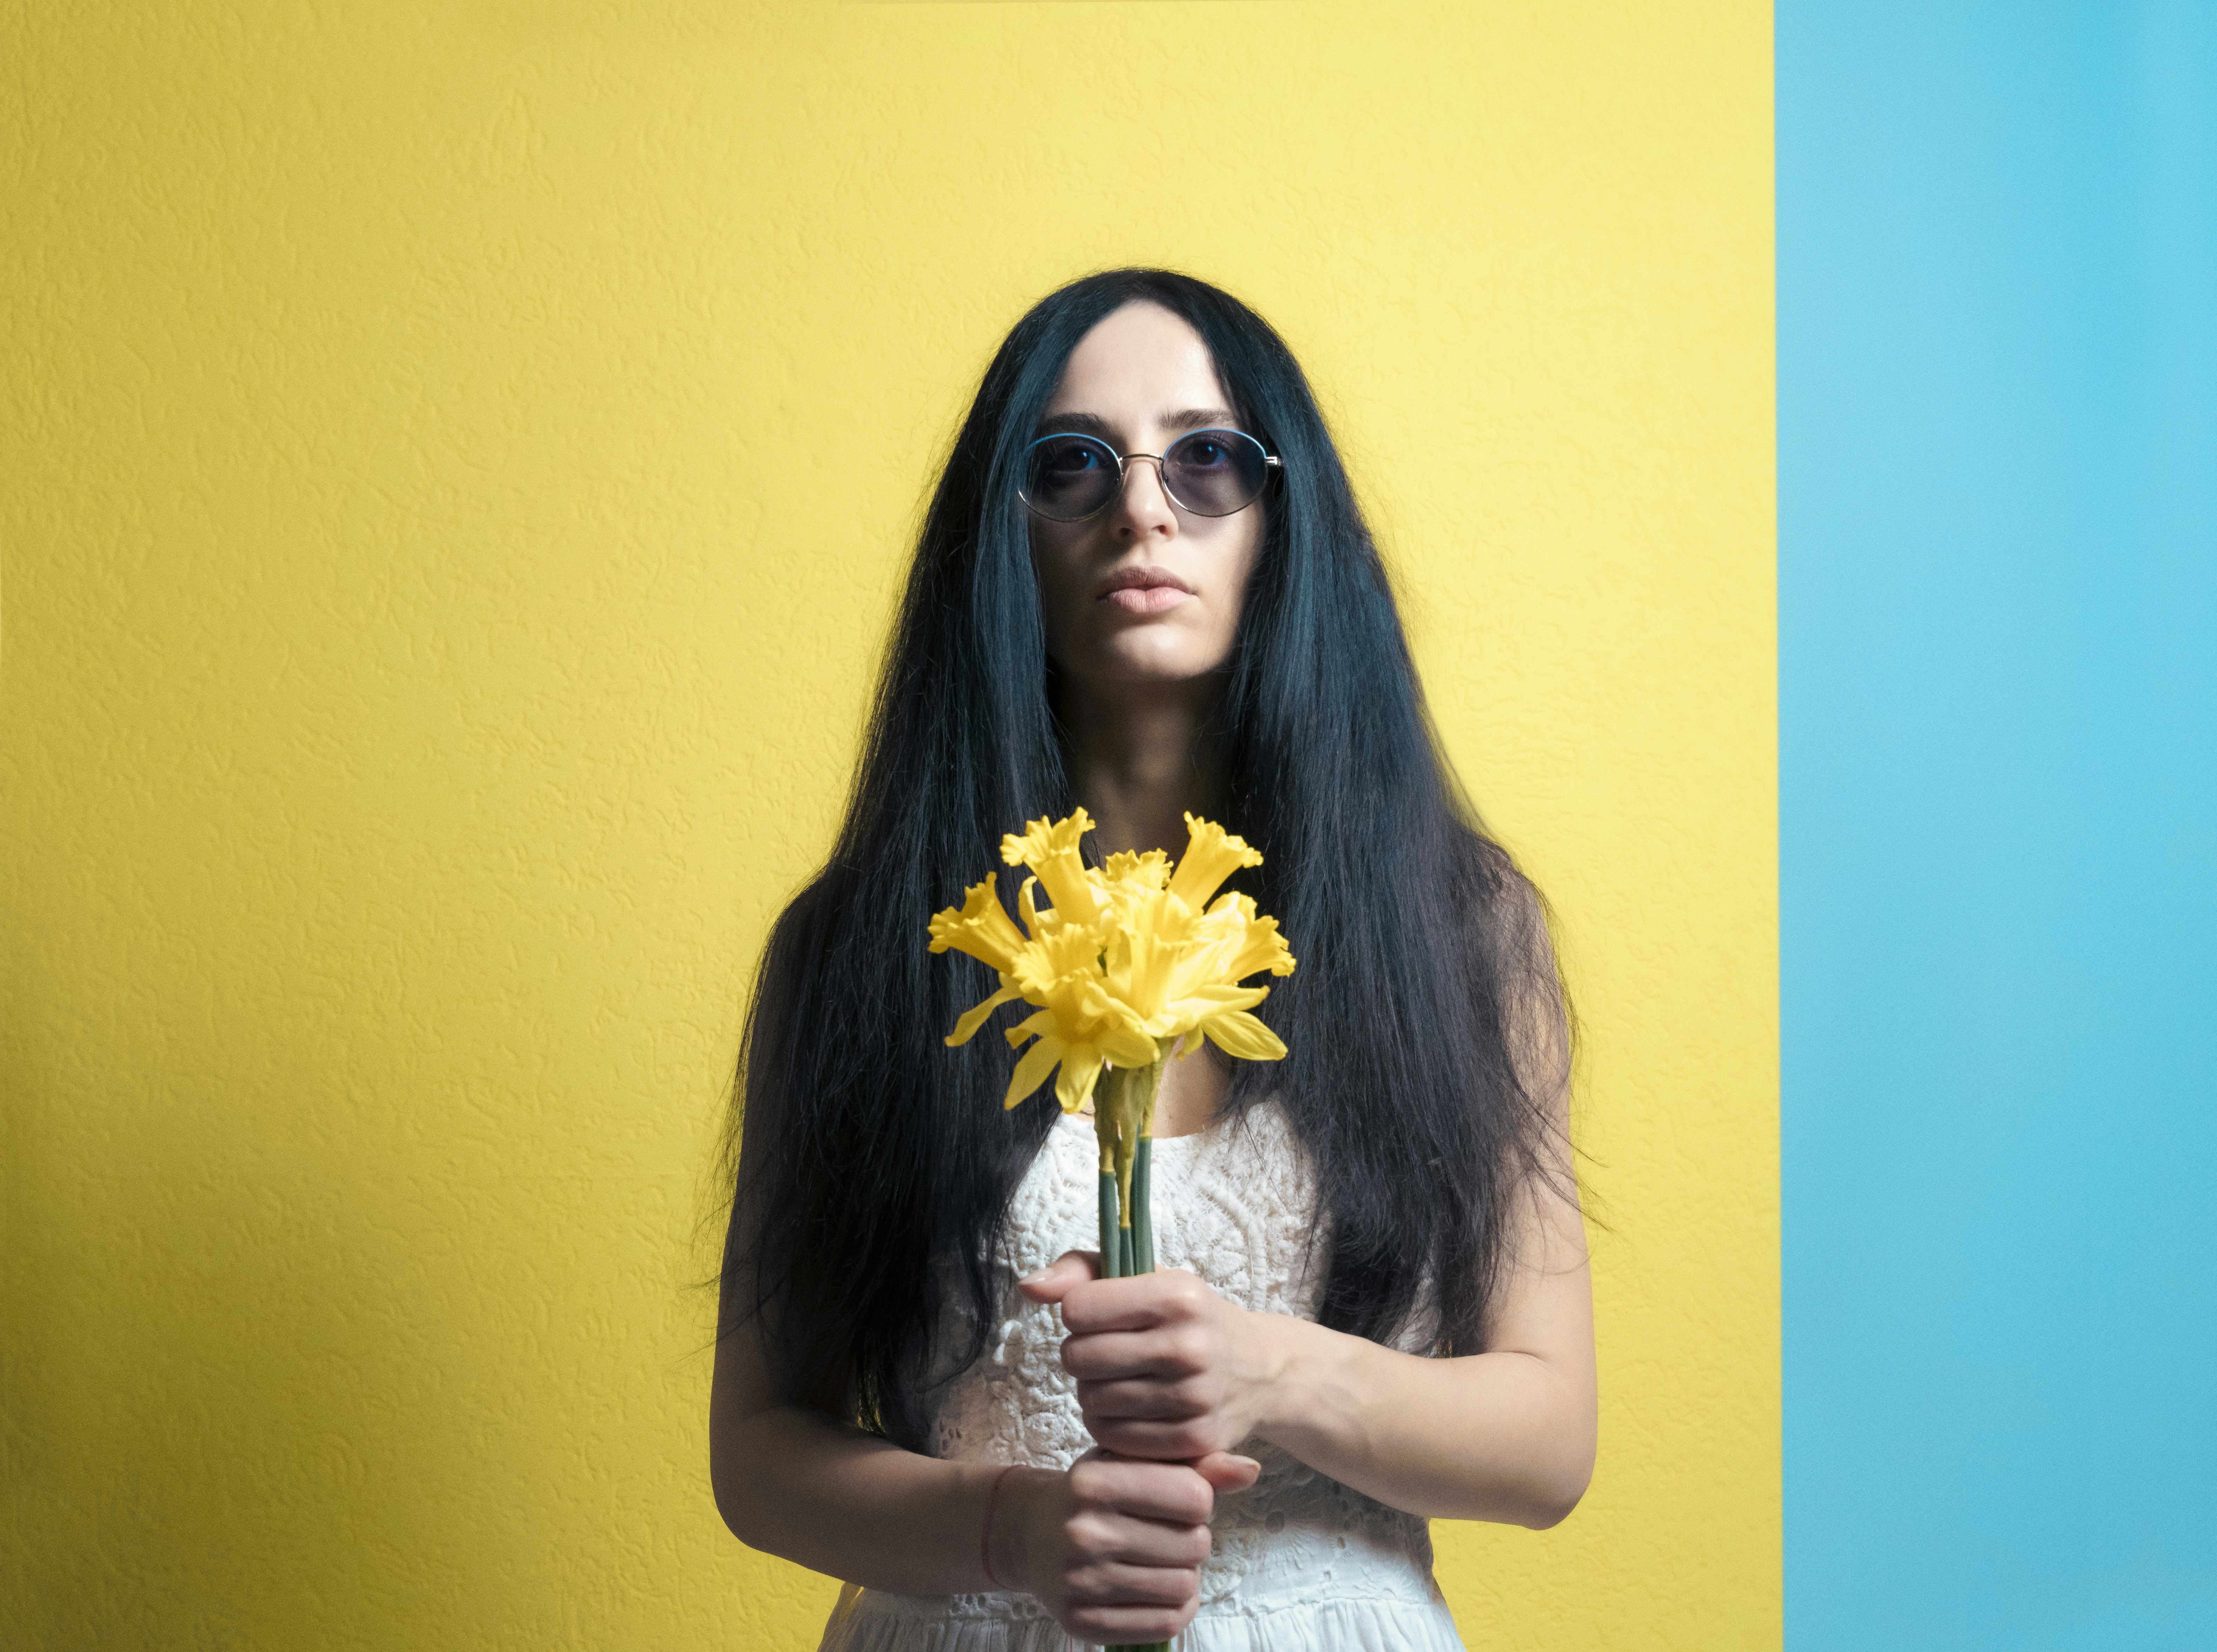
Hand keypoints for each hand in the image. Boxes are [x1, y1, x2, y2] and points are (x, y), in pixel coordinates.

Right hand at [991, 1448, 1258, 1643]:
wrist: (1028, 1533)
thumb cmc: (1094, 1493)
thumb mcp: (1133, 1464)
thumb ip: (1195, 1466)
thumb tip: (1250, 1469)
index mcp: (1095, 1482)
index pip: (1195, 1496)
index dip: (1199, 1499)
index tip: (1178, 1499)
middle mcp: (1084, 1531)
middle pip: (1195, 1545)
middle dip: (1192, 1538)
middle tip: (1167, 1532)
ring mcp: (1080, 1581)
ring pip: (1184, 1587)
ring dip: (1184, 1574)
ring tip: (1160, 1559)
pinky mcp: (1081, 1621)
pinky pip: (1164, 1624)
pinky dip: (1173, 1607)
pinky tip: (1156, 1588)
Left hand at [1021, 1251, 1285, 1462]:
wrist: (1260, 1370)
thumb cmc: (1190, 1319)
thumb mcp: (1147, 1277)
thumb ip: (1082, 1271)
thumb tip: (1029, 1285)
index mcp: (1178, 1296)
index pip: (1077, 1309)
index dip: (1080, 1313)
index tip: (1104, 1316)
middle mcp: (1189, 1347)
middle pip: (1077, 1358)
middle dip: (1083, 1354)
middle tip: (1111, 1352)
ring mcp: (1194, 1398)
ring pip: (1090, 1402)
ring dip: (1094, 1392)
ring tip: (1124, 1379)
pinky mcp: (1195, 1441)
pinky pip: (1113, 1439)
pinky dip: (1112, 1426)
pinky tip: (1134, 1409)